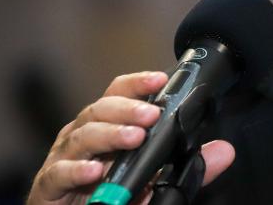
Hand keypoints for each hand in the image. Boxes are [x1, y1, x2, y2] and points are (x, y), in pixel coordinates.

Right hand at [27, 71, 235, 204]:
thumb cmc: (110, 195)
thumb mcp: (156, 179)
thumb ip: (188, 166)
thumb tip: (224, 151)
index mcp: (106, 128)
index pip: (119, 95)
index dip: (137, 83)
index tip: (160, 79)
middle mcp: (82, 137)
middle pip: (99, 109)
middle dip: (127, 108)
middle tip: (151, 115)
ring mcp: (62, 159)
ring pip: (82, 136)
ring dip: (109, 134)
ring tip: (134, 138)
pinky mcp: (48, 187)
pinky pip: (58, 174)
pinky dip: (77, 170)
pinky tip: (96, 171)